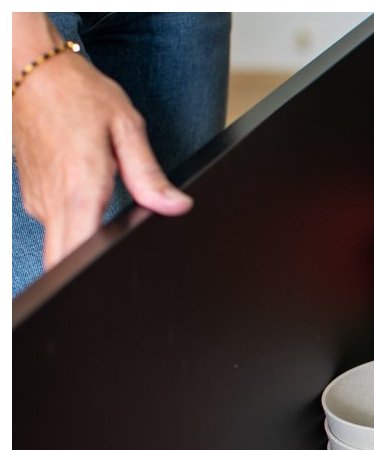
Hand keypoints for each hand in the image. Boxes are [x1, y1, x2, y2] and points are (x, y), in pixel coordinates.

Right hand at [12, 20, 192, 270]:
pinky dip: (72, 230)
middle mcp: (53, 202)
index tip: (113, 289)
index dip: (94, 278)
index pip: (79, 255)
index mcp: (79, 190)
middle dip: (86, 275)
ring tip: (109, 247)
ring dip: (81, 251)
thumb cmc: (77, 92)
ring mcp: (38, 200)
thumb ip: (148, 175)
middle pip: (62, 262)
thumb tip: (177, 206)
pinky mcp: (33, 196)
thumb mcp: (125, 127)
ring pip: (57, 246)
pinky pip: (54, 226)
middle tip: (117, 280)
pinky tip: (92, 220)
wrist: (29, 67)